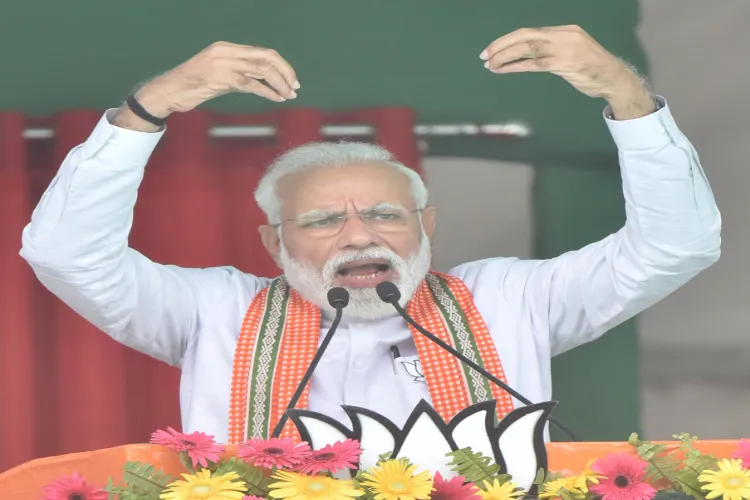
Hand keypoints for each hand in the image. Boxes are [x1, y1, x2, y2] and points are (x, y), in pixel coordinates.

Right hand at [115, 41, 298, 129]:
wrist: (168, 92)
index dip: (281, 65)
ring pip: (261, 70)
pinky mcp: (220, 78)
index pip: (262, 52)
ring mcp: (223, 64)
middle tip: (295, 87)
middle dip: (285, 72)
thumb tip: (262, 82)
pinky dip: (268, 92)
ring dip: (280, 83)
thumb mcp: (218, 76)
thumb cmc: (192, 86)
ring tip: (289, 94)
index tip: (292, 79)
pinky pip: (251, 84)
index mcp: (227, 48)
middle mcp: (226, 52)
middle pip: (266, 57)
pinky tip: (277, 98)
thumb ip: (239, 75)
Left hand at [480, 25, 654, 118]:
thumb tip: (529, 53)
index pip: (530, 32)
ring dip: (505, 57)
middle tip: (484, 55)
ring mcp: (564, 48)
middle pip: (525, 36)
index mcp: (565, 30)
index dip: (508, 40)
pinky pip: (534, 64)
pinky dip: (515, 66)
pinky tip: (502, 70)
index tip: (492, 49)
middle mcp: (563, 35)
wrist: (614, 78)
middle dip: (501, 45)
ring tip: (489, 65)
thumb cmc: (592, 68)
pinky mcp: (563, 64)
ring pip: (527, 48)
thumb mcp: (573, 51)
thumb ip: (553, 49)